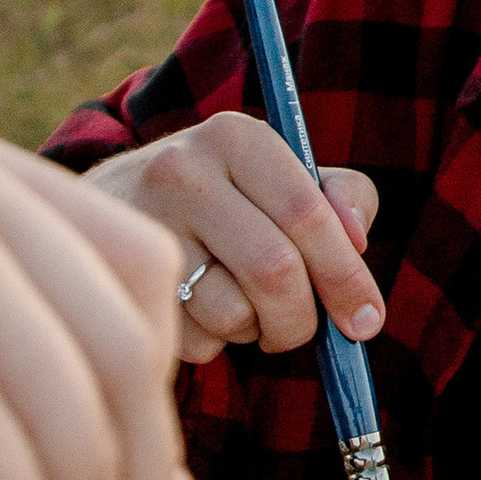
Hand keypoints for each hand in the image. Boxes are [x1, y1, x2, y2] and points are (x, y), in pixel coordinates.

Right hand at [88, 118, 381, 366]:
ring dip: (256, 330)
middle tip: (305, 329)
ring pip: (233, 312)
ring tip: (240, 302)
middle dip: (303, 317)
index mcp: (235, 136)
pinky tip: (199, 309)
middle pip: (274, 269)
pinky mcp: (126, 282)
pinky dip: (215, 343)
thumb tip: (357, 241)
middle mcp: (183, 170)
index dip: (346, 275)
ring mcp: (145, 226)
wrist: (111, 207)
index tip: (368, 320)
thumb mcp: (281, 176)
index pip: (307, 213)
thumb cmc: (227, 199)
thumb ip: (340, 197)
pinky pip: (196, 340)